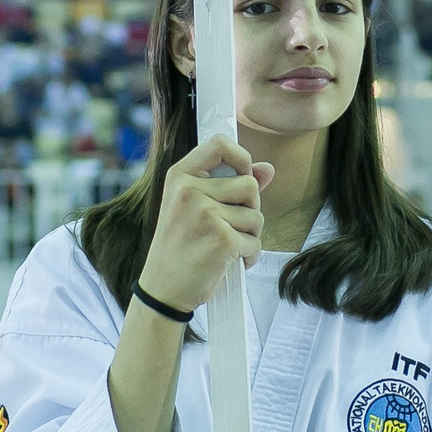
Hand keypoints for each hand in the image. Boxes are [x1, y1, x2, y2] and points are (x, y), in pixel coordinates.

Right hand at [136, 137, 274, 312]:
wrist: (163, 288)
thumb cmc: (179, 246)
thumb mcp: (194, 207)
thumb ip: (230, 184)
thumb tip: (268, 169)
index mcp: (180, 176)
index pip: (219, 143)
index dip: (240, 157)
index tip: (242, 175)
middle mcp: (190, 191)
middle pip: (250, 184)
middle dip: (249, 208)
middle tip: (228, 227)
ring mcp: (206, 215)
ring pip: (256, 215)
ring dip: (249, 235)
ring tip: (225, 246)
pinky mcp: (221, 239)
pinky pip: (255, 241)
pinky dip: (248, 256)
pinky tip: (228, 262)